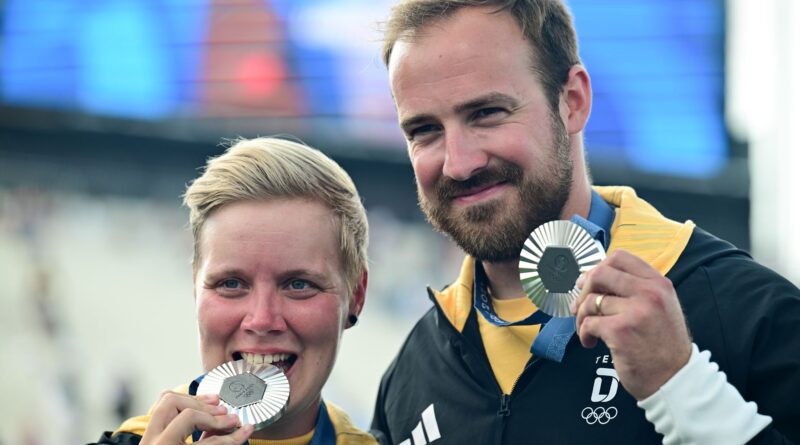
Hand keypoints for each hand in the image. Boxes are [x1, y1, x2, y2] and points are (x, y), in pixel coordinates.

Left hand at [140, 391, 253, 444]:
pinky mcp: (147, 435)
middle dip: (212, 415)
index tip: (245, 430)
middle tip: (230, 419)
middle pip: (187, 416)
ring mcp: (148, 439)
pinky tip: (198, 402)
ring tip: (217, 404)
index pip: (210, 444)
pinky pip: (161, 406)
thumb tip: (235, 435)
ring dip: (197, 401)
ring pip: (169, 401)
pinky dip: (182, 400)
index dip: (232, 437)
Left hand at [570, 249, 691, 399]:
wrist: (675, 378)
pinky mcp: (620, 331)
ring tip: (586, 329)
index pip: (620, 257)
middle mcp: (649, 293)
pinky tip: (589, 342)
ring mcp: (635, 311)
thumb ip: (634, 289)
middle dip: (583, 290)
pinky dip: (583, 333)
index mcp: (658, 283)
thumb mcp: (659, 307)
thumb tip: (590, 277)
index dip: (598, 267)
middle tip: (580, 306)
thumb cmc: (662, 344)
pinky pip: (588, 323)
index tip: (589, 283)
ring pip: (591, 301)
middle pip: (600, 273)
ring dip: (581, 316)